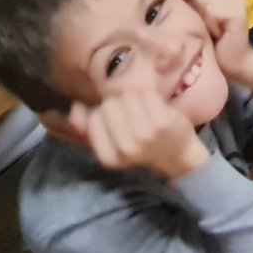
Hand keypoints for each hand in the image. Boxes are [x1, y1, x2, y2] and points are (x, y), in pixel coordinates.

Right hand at [69, 91, 209, 179]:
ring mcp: (145, 134)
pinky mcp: (163, 121)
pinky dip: (147, 95)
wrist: (177, 155)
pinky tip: (153, 105)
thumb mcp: (111, 143)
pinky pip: (145, 94)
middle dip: (117, 102)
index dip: (102, 112)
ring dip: (133, 97)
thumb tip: (75, 108)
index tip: (114, 117)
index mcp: (109, 157)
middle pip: (109, 105)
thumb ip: (88, 128)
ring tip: (141, 108)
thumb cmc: (141, 147)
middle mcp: (126, 147)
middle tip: (130, 111)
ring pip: (126, 96)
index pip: (93, 119)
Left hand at [172, 0, 252, 94]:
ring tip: (212, 30)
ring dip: (204, 17)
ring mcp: (239, 1)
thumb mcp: (196, 13)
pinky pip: (213, 10)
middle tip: (207, 26)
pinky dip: (211, 23)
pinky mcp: (239, 13)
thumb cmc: (211, 39)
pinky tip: (217, 33)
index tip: (201, 17)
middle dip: (198, 7)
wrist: (231, 61)